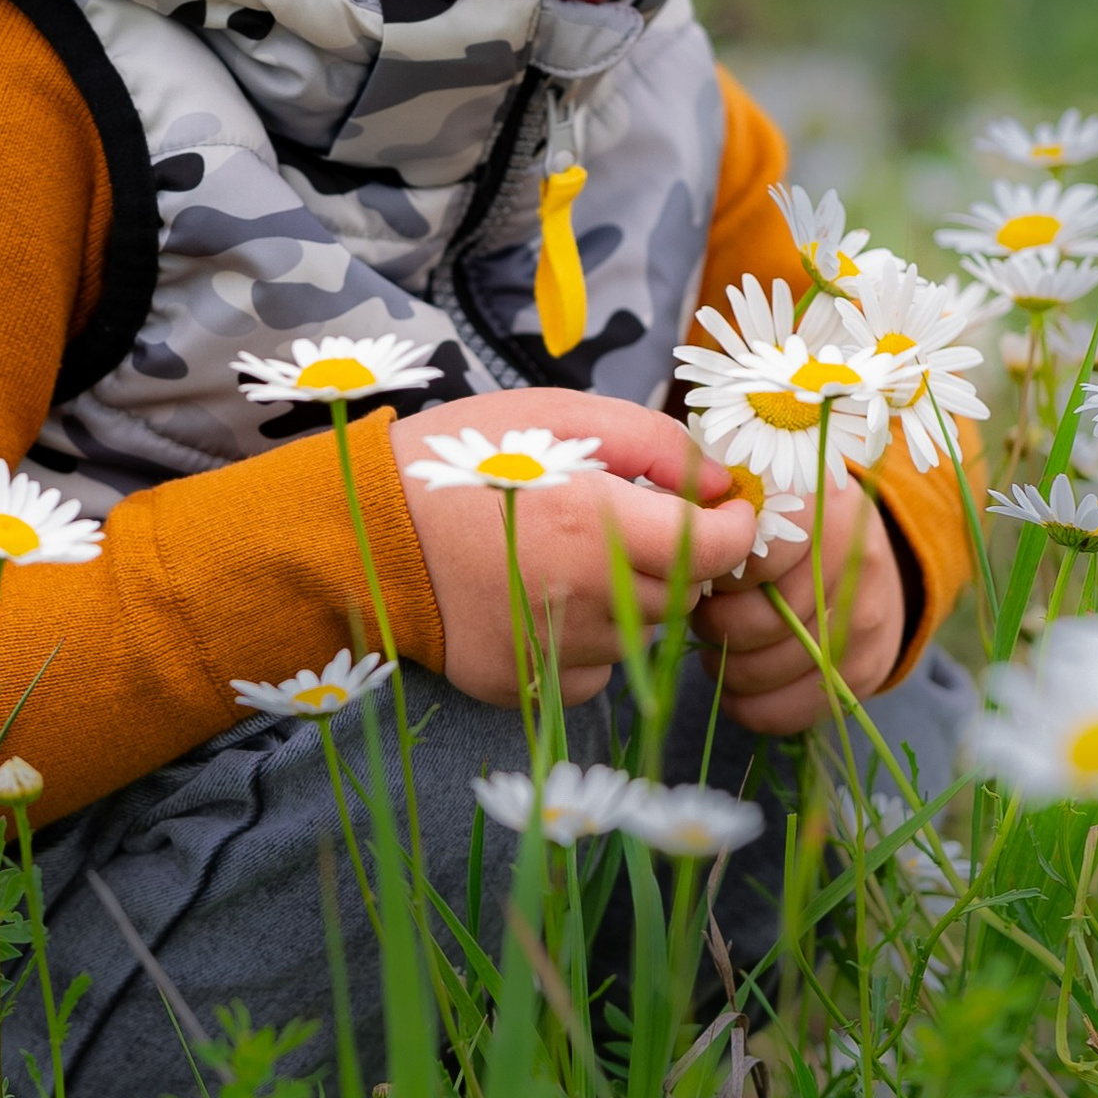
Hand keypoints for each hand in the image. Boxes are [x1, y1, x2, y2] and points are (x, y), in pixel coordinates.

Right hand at [391, 391, 757, 706]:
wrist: (362, 529)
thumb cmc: (464, 457)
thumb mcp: (559, 414)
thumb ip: (655, 441)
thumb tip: (722, 482)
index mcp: (596, 521)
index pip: (716, 549)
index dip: (736, 527)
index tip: (725, 509)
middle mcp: (582, 595)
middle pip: (684, 596)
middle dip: (678, 559)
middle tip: (633, 523)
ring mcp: (550, 648)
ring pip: (639, 637)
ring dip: (630, 600)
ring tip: (573, 556)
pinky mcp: (520, 683)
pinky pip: (590, 673)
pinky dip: (586, 643)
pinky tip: (544, 601)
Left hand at [692, 475, 905, 734]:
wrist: (863, 558)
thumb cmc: (784, 527)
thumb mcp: (755, 498)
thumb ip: (712, 510)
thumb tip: (672, 558)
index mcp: (817, 501)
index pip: (753, 551)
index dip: (716, 571)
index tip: (706, 573)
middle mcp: (853, 555)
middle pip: (761, 618)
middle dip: (714, 626)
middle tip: (705, 617)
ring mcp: (867, 614)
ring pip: (769, 667)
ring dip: (727, 669)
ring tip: (718, 649)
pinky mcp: (867, 665)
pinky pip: (791, 708)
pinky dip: (751, 706)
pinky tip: (738, 688)